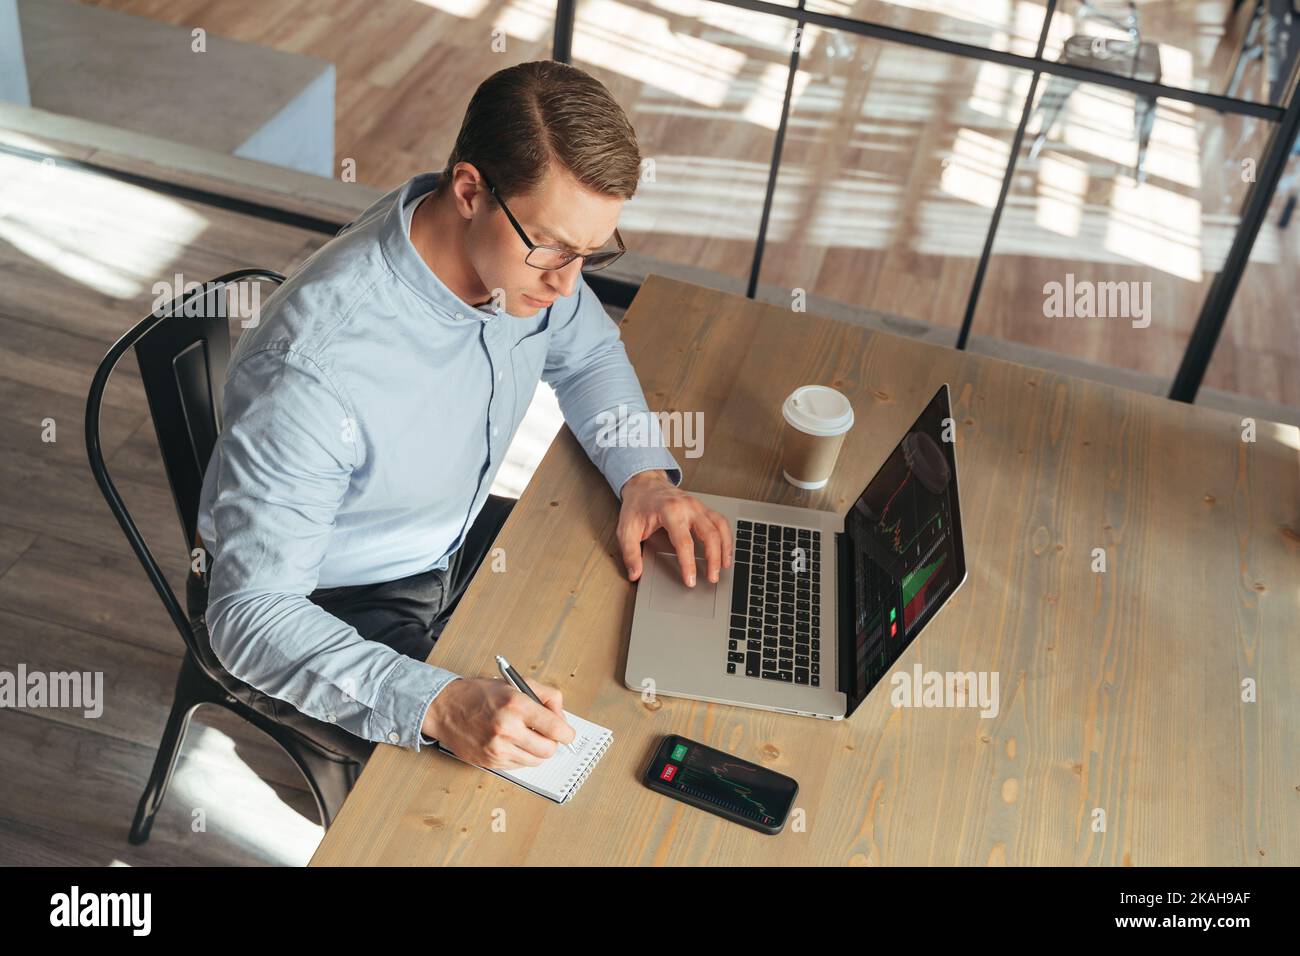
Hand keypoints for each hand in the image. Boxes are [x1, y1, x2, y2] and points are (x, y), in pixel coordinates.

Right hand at [422, 677, 574, 768]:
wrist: (445, 709)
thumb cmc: (478, 694)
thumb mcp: (515, 683)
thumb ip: (546, 696)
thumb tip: (562, 717)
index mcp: (516, 705)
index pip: (555, 728)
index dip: (566, 733)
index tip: (567, 733)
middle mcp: (507, 729)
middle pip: (548, 750)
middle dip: (552, 743)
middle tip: (546, 733)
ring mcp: (497, 749)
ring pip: (535, 761)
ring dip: (537, 751)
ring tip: (526, 736)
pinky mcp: (490, 762)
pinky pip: (519, 766)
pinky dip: (521, 756)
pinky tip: (511, 742)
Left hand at [618, 470, 732, 587]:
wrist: (644, 484)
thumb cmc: (637, 505)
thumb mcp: (626, 529)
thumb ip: (630, 553)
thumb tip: (635, 574)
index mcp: (669, 511)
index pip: (684, 542)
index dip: (689, 564)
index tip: (690, 580)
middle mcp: (688, 507)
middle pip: (709, 534)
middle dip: (713, 559)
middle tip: (711, 578)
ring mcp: (698, 506)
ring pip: (719, 527)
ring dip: (725, 548)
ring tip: (724, 567)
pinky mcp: (703, 508)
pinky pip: (720, 522)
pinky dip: (726, 537)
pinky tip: (725, 551)